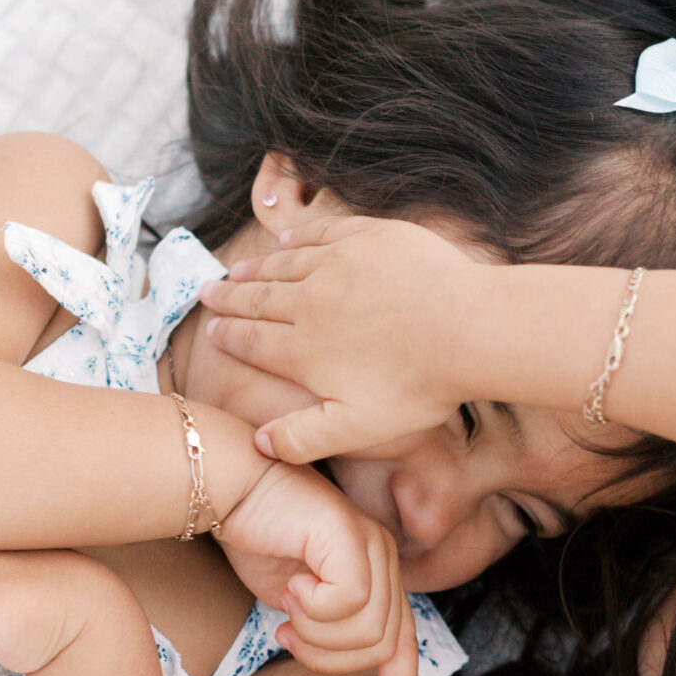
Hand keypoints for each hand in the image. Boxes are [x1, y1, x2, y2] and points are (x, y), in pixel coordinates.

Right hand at [200, 210, 483, 465]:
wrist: (468, 329)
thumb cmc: (419, 387)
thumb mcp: (358, 430)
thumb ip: (304, 439)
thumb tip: (260, 444)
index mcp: (305, 351)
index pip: (255, 342)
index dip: (230, 337)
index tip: (212, 331)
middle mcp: (311, 303)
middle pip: (260, 299)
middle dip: (230, 297)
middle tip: (207, 293)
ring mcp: (339, 264)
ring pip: (284, 264)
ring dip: (257, 268)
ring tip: (237, 269)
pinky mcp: (369, 236)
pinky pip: (321, 231)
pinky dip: (298, 234)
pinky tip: (286, 236)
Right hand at [216, 460, 418, 675]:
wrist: (229, 488)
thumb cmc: (257, 538)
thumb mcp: (297, 600)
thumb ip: (327, 627)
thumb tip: (340, 661)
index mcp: (378, 574)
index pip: (404, 643)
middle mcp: (386, 558)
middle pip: (383, 647)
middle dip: (329, 658)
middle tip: (287, 634)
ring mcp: (374, 545)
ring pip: (368, 632)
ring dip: (316, 635)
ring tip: (287, 608)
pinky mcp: (352, 537)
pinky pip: (349, 603)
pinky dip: (313, 609)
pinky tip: (291, 585)